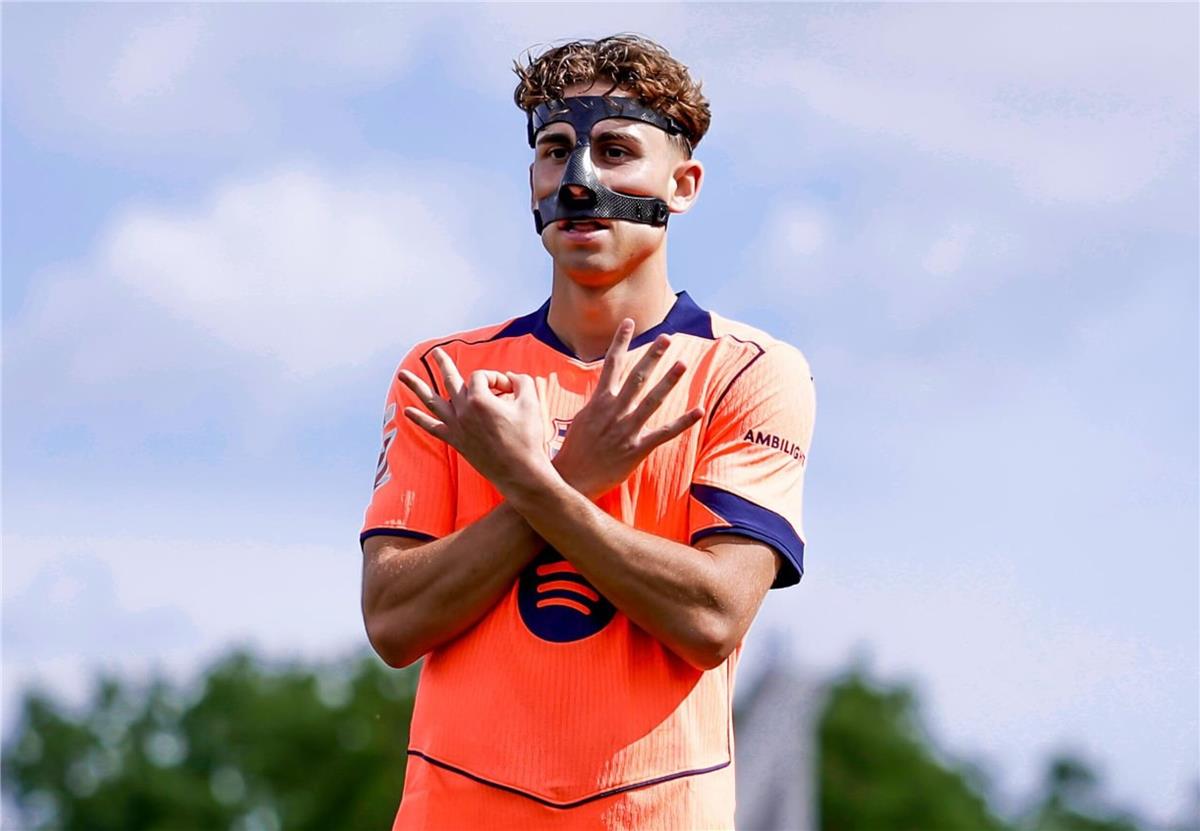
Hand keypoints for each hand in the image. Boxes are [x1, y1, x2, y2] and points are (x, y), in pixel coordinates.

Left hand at [398, 347, 550, 492]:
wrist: (520, 471)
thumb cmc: (527, 438)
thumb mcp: (531, 403)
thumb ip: (521, 382)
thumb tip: (511, 376)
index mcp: (480, 399)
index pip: (482, 377)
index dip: (496, 378)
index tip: (510, 390)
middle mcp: (463, 411)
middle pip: (449, 379)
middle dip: (442, 363)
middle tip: (435, 353)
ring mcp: (456, 426)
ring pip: (432, 401)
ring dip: (416, 386)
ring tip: (402, 375)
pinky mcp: (456, 441)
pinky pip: (433, 427)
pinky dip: (419, 419)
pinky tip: (407, 411)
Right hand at [553, 318, 703, 499]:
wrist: (570, 479)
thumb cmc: (574, 451)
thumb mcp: (581, 420)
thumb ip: (595, 403)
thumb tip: (603, 389)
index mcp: (599, 402)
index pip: (611, 364)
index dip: (621, 341)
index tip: (630, 323)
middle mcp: (614, 411)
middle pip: (636, 377)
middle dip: (652, 356)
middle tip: (667, 338)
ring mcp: (626, 429)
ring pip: (652, 400)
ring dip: (668, 381)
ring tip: (682, 364)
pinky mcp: (636, 449)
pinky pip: (664, 432)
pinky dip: (683, 422)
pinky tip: (699, 410)